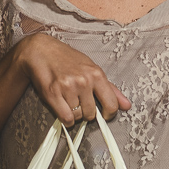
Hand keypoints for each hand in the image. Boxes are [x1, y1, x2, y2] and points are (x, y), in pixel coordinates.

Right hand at [13, 33, 130, 125]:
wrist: (42, 51)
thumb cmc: (68, 60)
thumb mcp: (92, 69)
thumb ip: (110, 89)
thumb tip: (127, 105)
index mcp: (97, 74)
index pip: (111, 104)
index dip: (109, 114)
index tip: (104, 114)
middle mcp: (84, 81)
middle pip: (92, 114)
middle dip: (87, 113)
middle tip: (80, 102)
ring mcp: (68, 88)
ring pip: (78, 116)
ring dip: (74, 113)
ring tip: (69, 100)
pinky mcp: (52, 94)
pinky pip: (66, 118)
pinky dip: (65, 118)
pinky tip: (63, 108)